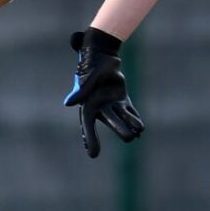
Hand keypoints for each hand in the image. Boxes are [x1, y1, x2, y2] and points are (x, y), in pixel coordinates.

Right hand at [64, 27, 144, 157]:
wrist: (100, 55)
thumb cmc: (90, 67)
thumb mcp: (85, 79)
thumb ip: (81, 92)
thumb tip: (68, 104)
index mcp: (88, 105)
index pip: (88, 126)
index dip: (90, 139)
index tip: (93, 155)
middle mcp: (100, 108)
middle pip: (111, 123)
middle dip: (120, 129)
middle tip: (129, 138)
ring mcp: (112, 104)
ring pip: (122, 118)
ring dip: (130, 124)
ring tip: (138, 132)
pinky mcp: (122, 99)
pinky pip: (129, 111)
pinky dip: (135, 118)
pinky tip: (141, 128)